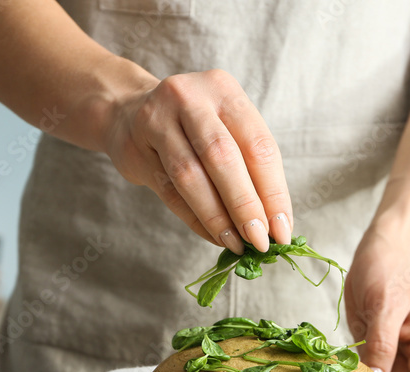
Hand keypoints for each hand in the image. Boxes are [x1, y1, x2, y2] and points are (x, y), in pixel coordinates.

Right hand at [103, 69, 292, 253]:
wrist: (126, 112)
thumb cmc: (192, 126)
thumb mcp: (225, 127)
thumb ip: (250, 167)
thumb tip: (275, 224)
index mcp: (224, 90)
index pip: (258, 145)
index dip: (273, 192)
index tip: (283, 230)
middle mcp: (190, 98)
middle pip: (223, 158)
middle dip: (245, 206)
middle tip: (260, 241)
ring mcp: (157, 119)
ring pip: (191, 176)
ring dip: (218, 217)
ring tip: (237, 244)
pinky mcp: (135, 147)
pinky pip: (170, 191)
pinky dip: (196, 219)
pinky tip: (213, 236)